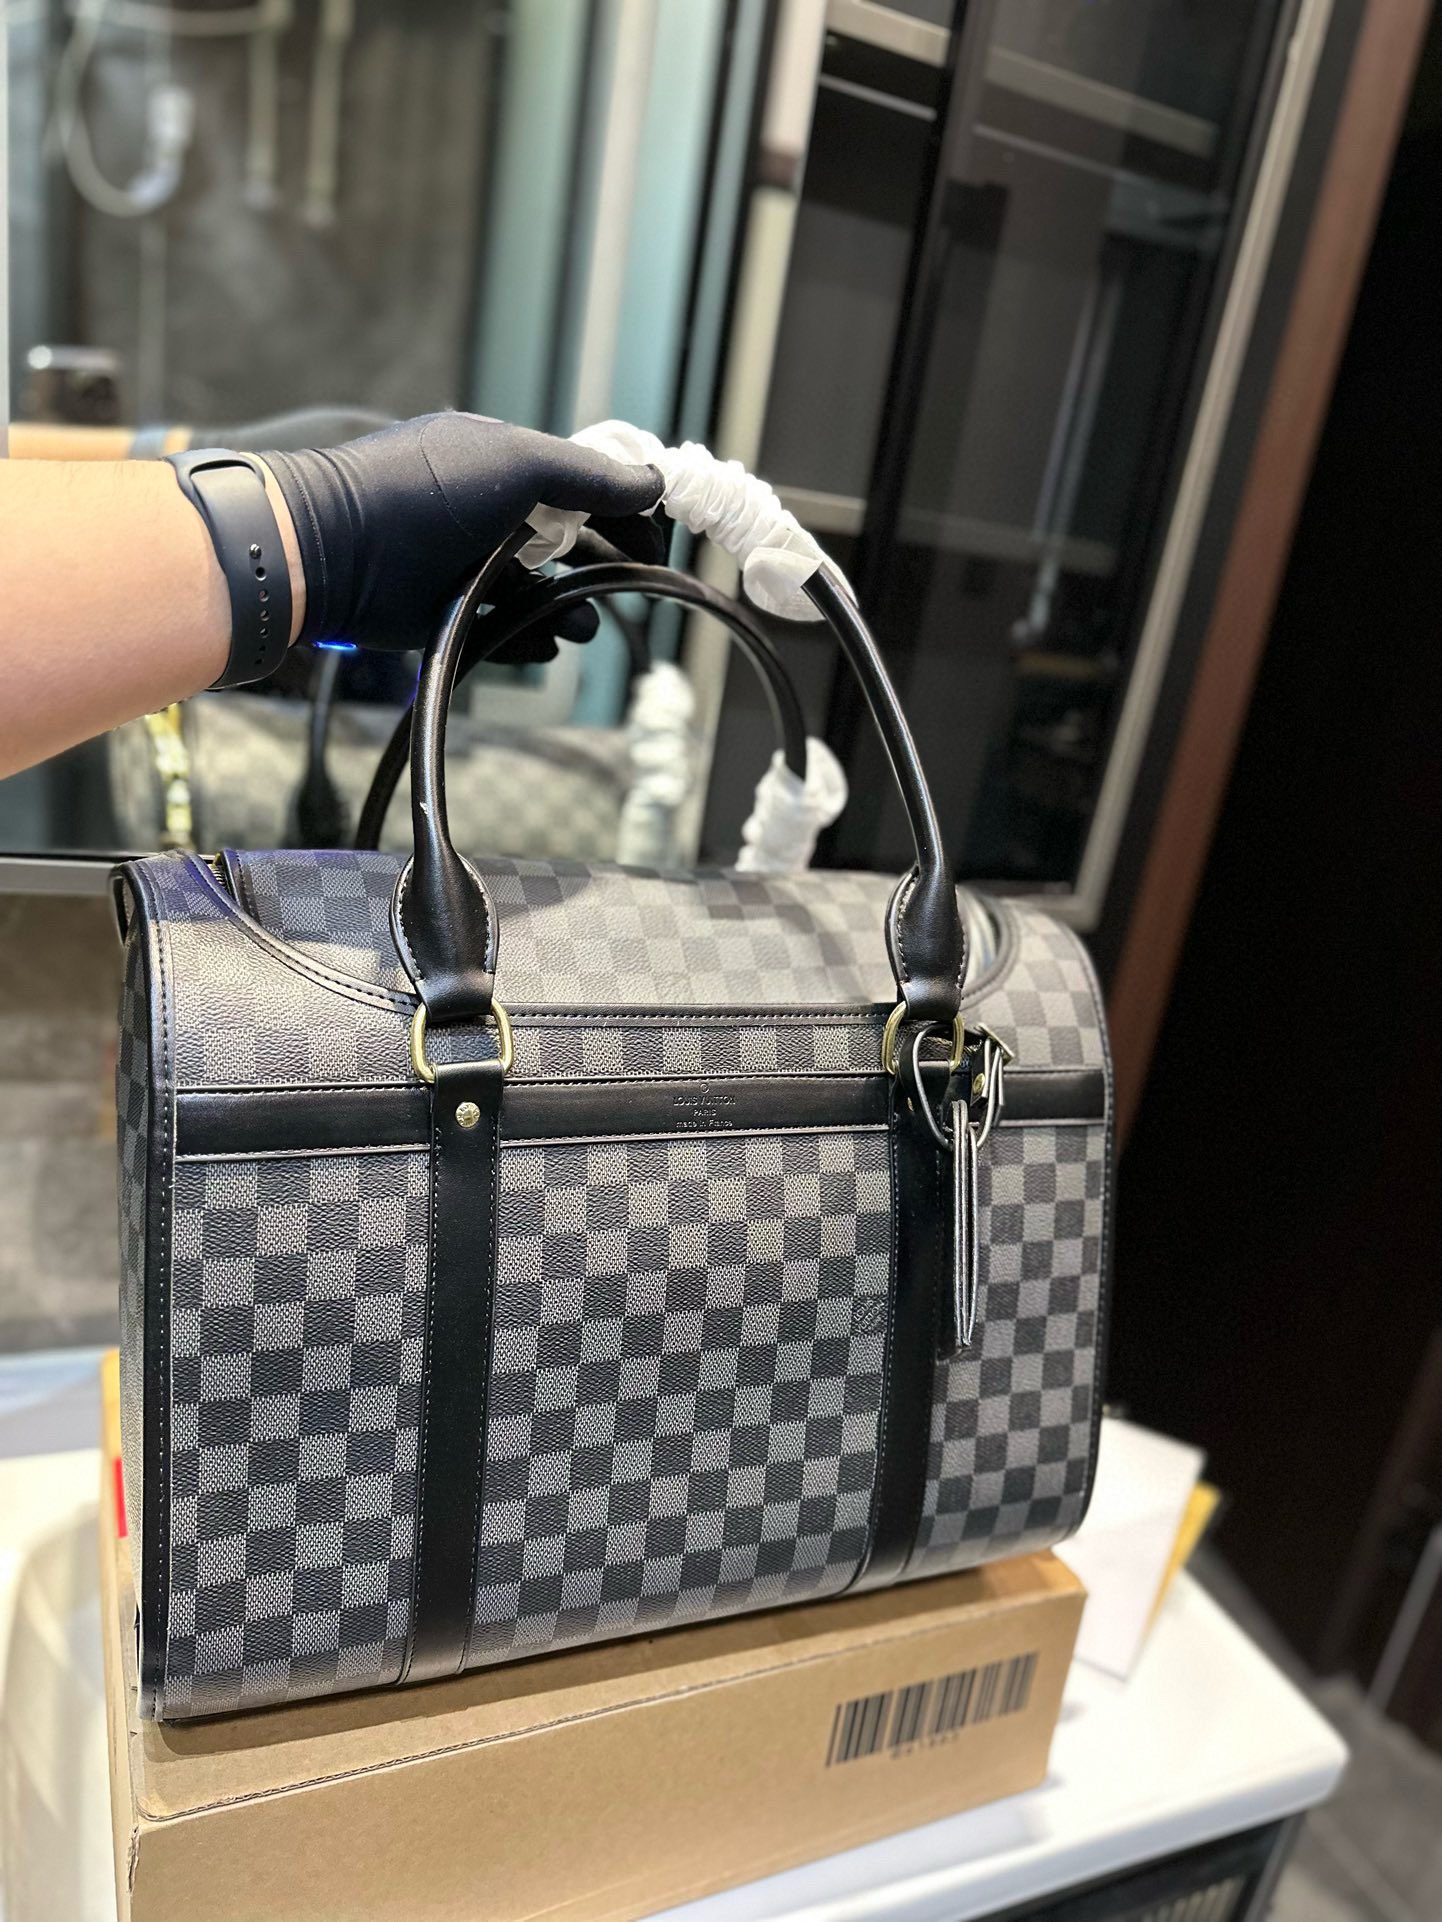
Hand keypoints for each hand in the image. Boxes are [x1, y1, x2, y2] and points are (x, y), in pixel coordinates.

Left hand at [262, 413, 664, 655]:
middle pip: (567, 540)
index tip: (656, 536)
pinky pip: (503, 630)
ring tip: (582, 623)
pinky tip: (545, 644)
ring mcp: (467, 564)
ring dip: (570, 607)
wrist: (333, 551)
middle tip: (634, 583)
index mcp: (501, 463)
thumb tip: (653, 481)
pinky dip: (530, 640)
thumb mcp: (516, 464)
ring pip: (539, 591)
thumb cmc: (419, 492)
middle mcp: (487, 512)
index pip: (579, 482)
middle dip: (602, 563)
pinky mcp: (447, 612)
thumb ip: (588, 475)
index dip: (622, 507)